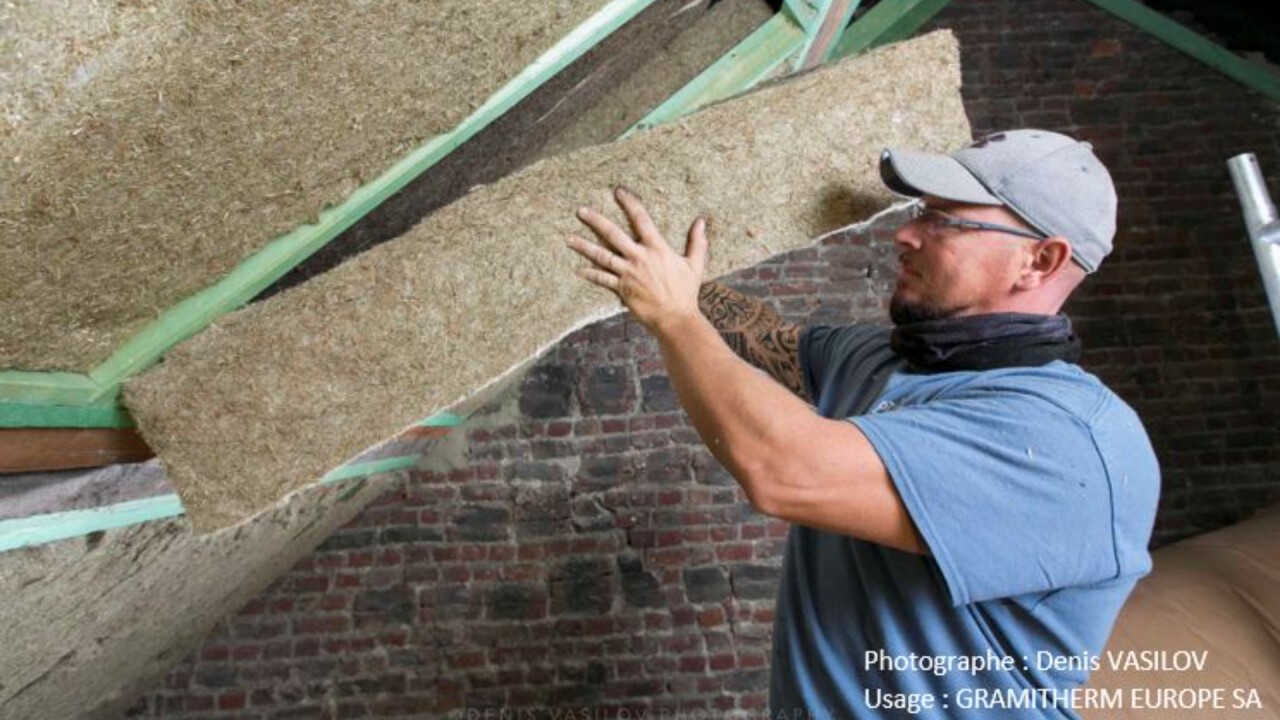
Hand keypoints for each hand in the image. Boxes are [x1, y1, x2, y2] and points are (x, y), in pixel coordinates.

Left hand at [567, 186, 708, 335]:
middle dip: (596, 220)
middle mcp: (640, 257)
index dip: (629, 203)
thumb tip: (701, 222)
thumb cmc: (686, 292)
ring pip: (602, 256)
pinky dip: (590, 274)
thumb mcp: (695, 265)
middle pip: (613, 234)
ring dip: (584, 246)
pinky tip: (579, 269)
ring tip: (569, 238)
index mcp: (657, 248)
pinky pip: (602, 279)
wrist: (676, 318)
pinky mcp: (622, 289)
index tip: (618, 192)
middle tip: (581, 210)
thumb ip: (697, 242)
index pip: (641, 219)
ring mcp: (628, 273)